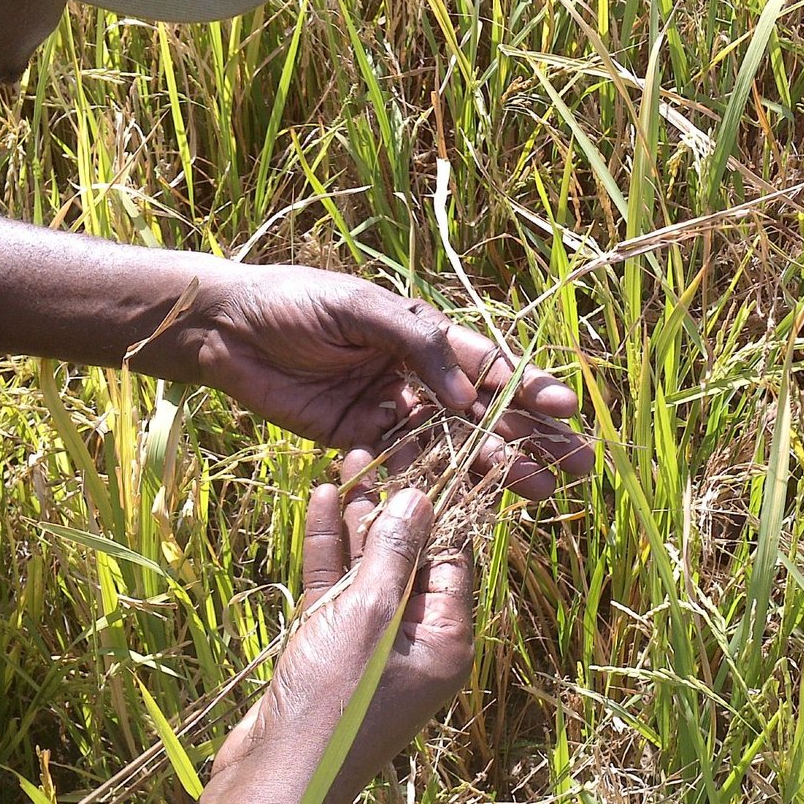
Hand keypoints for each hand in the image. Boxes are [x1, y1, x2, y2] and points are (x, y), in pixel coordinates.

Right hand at [9, 469, 472, 803]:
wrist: (274, 780)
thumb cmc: (333, 703)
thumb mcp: (370, 615)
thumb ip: (394, 552)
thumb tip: (420, 498)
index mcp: (446, 641)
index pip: (453, 559)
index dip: (439, 507)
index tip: (427, 456)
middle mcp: (415, 643)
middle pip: (410, 559)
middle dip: (394, 505)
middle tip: (382, 448)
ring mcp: (369, 647)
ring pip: (368, 569)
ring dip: (358, 519)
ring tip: (348, 462)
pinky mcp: (327, 650)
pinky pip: (334, 589)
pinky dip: (327, 549)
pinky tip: (320, 501)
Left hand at [190, 264, 592, 499]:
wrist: (224, 330)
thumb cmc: (293, 302)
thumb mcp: (359, 306)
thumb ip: (415, 342)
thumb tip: (467, 391)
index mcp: (422, 335)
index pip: (486, 365)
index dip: (526, 388)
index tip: (563, 409)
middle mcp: (415, 376)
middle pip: (485, 412)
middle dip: (532, 436)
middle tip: (579, 464)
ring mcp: (390, 413)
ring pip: (455, 445)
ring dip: (499, 468)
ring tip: (543, 491)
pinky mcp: (358, 444)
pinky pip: (405, 468)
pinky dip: (437, 484)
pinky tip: (473, 501)